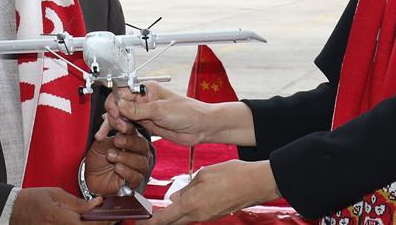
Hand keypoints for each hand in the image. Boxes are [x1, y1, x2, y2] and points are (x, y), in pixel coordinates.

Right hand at [9, 187, 101, 224]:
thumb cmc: (32, 201)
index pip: (88, 224)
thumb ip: (77, 202)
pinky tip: (84, 222)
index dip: (103, 221)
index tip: (111, 215)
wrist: (13, 211)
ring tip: (97, 220)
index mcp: (60, 218)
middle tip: (108, 219)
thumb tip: (95, 204)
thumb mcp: (56, 194)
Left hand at [85, 127, 150, 194]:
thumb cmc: (98, 158)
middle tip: (116, 141)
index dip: (129, 130)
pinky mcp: (134, 182)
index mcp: (132, 141)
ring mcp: (138, 168)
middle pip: (142, 146)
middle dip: (130, 143)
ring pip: (141, 162)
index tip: (121, 129)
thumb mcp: (101, 144)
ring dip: (126, 158)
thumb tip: (117, 126)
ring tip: (111, 156)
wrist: (90, 177)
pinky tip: (117, 167)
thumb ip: (110, 136)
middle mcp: (138, 154)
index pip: (135, 133)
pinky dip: (127, 172)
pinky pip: (136, 177)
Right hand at [100, 82, 207, 145]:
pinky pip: (129, 127)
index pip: (121, 92)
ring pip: (121, 117)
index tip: (116, 114)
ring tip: (111, 134)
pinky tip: (115, 137)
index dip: (115, 103)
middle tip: (120, 126)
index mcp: (146, 89)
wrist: (200, 127)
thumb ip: (138, 109)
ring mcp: (144, 113)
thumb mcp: (161, 110)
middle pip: (118, 105)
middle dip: (114, 115)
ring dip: (114, 125)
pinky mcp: (147, 125)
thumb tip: (119, 104)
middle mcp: (143, 100)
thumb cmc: (188, 112)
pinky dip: (121, 131)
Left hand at [152, 160, 279, 224]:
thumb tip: (176, 196)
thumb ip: (187, 187)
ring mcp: (207, 216)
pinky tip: (186, 199)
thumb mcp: (204, 174)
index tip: (139, 221)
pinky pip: (195, 214)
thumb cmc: (232, 175)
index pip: (165, 218)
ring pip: (184, 218)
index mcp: (192, 204)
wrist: (256, 183)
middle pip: (173, 221)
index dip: (150, 221)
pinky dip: (187, 210)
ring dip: (174, 213)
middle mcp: (198, 215)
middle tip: (148, 215)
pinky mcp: (215, 214)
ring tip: (167, 203)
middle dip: (160, 220)